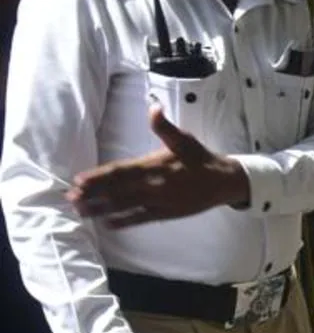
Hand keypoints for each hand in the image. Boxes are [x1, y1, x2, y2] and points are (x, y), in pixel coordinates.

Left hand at [69, 107, 249, 227]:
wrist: (223, 181)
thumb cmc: (199, 158)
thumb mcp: (184, 139)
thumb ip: (164, 127)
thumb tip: (154, 108)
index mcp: (153, 165)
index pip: (120, 171)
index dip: (98, 176)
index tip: (79, 180)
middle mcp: (153, 185)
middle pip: (117, 190)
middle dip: (93, 195)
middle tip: (71, 199)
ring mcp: (158, 201)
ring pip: (125, 206)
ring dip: (101, 209)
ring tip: (82, 212)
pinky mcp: (165, 213)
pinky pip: (141, 218)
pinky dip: (124, 221)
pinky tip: (108, 224)